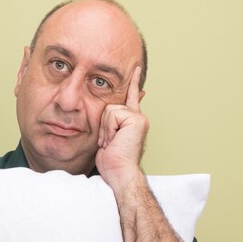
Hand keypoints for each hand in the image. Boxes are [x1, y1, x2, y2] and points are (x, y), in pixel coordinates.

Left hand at [95, 66, 148, 194]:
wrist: (119, 174)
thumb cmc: (112, 163)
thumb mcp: (107, 139)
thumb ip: (109, 124)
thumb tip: (107, 112)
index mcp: (132, 122)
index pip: (131, 98)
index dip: (133, 83)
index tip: (135, 68)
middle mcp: (138, 117)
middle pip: (110, 107)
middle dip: (103, 126)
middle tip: (108, 143)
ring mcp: (138, 118)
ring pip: (110, 110)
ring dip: (105, 129)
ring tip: (111, 143)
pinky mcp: (136, 119)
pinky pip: (113, 114)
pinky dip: (109, 129)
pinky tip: (114, 140)